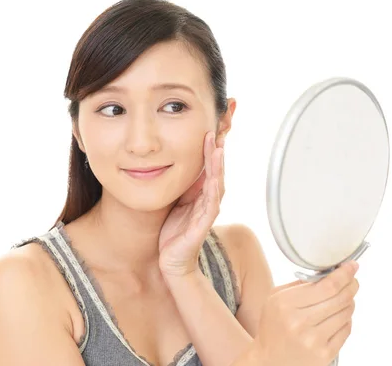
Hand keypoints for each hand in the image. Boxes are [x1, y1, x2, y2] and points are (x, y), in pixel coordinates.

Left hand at [158, 131, 224, 276]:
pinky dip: (214, 191)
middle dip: (217, 152)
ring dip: (218, 167)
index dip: (210, 149)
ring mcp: (207, 213)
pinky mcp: (202, 226)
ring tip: (218, 149)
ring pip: (217, 185)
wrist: (173, 262)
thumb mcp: (175, 202)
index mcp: (200, 194)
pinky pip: (211, 206)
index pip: (208, 167)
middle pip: (216, 171)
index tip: (209, 129)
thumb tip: (174, 163)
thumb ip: (180, 186)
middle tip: (217, 131)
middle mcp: (208, 201)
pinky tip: (214, 179)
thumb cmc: (173, 232)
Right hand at [251, 261, 359, 365]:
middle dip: (351, 285)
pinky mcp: (324, 355)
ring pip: (346, 313)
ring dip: (349, 302)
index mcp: (285, 304)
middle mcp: (300, 323)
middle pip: (340, 298)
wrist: (270, 361)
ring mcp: (313, 341)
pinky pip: (346, 330)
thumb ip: (299, 285)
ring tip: (343, 299)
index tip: (352, 266)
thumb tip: (328, 272)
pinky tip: (338, 317)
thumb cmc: (274, 327)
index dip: (344, 274)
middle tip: (353, 280)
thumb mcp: (275, 299)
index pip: (326, 286)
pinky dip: (346, 320)